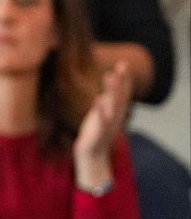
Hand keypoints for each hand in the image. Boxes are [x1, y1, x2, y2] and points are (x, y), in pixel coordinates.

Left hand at [73, 60, 131, 189]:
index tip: (123, 63)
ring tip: (110, 76)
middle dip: (121, 81)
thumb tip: (107, 85)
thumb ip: (107, 100)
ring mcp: (107, 124)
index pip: (122, 93)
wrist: (93, 155)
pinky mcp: (97, 133)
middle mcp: (114, 117)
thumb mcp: (103, 114)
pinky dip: (101, 110)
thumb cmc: (96, 131)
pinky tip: (98, 100)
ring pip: (112, 106)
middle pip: (119, 97)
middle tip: (121, 66)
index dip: (124, 79)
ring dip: (112, 91)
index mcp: (116, 112)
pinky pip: (101, 121)